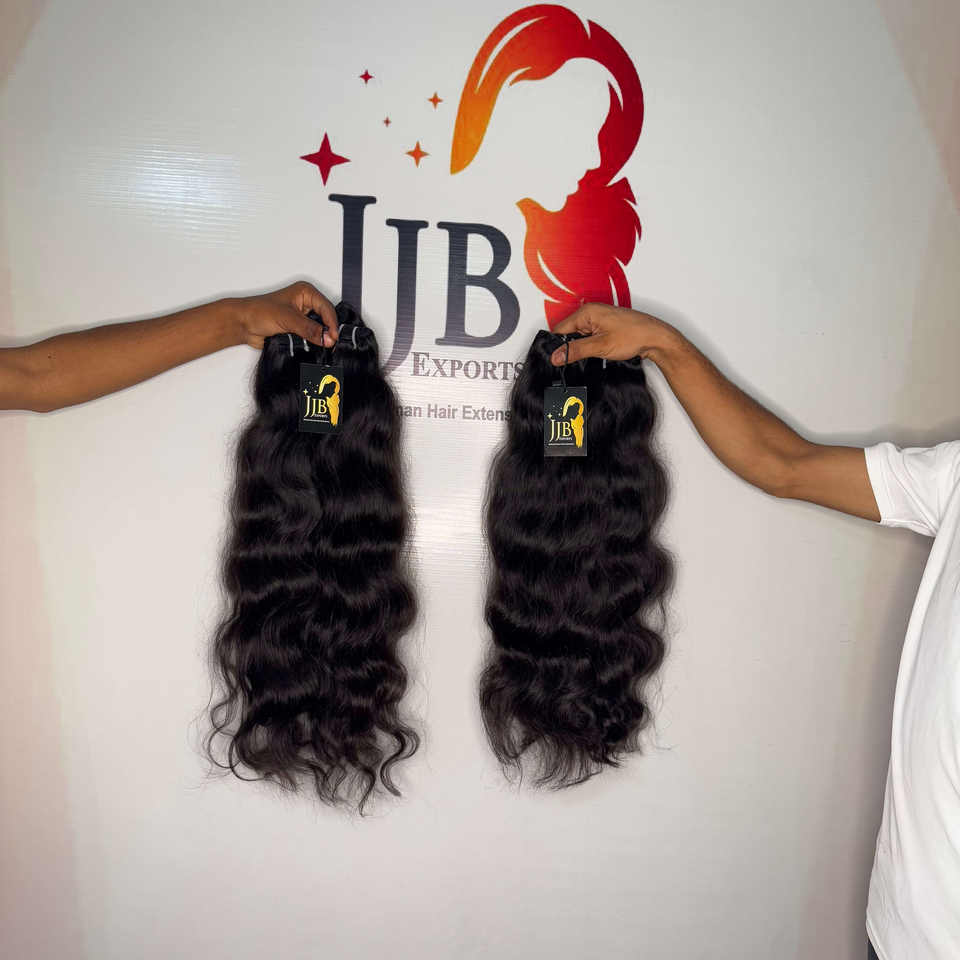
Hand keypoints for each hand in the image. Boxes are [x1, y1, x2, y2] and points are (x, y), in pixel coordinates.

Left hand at [234, 281, 338, 348]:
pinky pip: (311, 338)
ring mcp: (302, 317)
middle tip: (329, 343)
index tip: (333, 337)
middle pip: (325, 319)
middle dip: (327, 331)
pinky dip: (311, 343)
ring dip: (318, 338)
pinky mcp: (298, 329)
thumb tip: (326, 338)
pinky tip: (310, 346)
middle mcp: (305, 303)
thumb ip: (309, 329)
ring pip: (319, 329)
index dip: (332, 323)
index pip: (326, 308)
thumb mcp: (288, 319)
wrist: (243, 324)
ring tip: (320, 345)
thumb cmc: (258, 311)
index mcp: (305, 292)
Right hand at [549, 303, 677, 365]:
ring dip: (584, 348)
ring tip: (597, 352)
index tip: (558, 359)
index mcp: (587, 312)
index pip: (560, 330)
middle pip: (569, 333)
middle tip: (580, 358)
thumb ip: (575, 351)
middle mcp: (592, 312)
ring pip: (580, 336)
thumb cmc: (634, 335)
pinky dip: (592, 346)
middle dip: (572, 347)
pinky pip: (590, 337)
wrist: (655, 338)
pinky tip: (601, 351)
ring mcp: (599, 318)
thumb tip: (556, 356)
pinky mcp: (605, 326)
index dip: (558, 346)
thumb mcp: (599, 347)